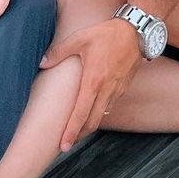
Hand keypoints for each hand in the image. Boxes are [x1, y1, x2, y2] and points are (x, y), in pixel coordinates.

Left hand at [41, 18, 141, 150]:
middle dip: (79, 135)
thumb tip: (42, 63)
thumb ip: (59, 51)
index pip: (80, 114)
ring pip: (102, 115)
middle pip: (92, 122)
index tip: (63, 145)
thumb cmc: (107, 34)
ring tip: (77, 129)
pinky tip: (92, 110)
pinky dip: (100, 113)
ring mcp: (117, 90)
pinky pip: (110, 105)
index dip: (71, 132)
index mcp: (93, 81)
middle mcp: (106, 90)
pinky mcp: (123, 87)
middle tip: (66, 143)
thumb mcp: (80, 38)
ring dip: (89, 125)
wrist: (136, 31)